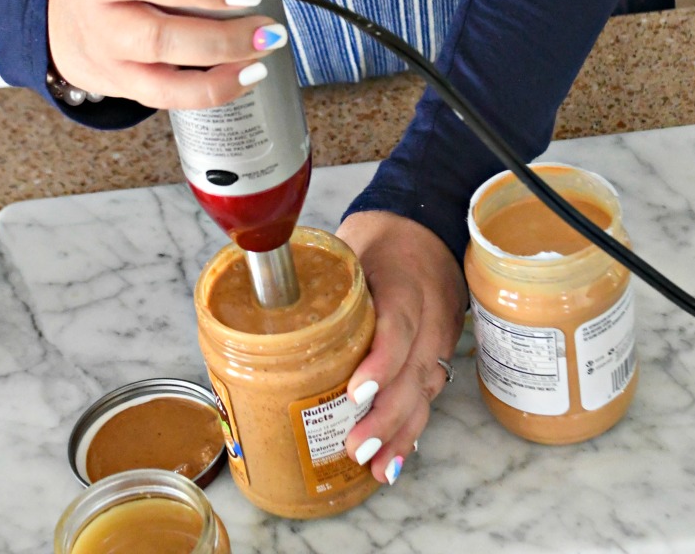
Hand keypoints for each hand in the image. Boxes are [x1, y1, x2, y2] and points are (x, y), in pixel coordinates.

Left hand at [337, 211, 467, 484]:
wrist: (422, 226)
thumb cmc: (376, 239)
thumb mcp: (346, 246)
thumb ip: (312, 275)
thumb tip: (255, 305)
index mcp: (403, 279)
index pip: (399, 323)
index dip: (381, 361)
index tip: (357, 391)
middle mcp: (429, 312)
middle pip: (415, 370)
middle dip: (387, 415)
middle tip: (357, 447)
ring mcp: (439, 336)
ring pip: (427, 390)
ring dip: (402, 432)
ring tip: (377, 467)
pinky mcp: (438, 354)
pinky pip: (428, 395)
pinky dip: (411, 429)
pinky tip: (393, 460)